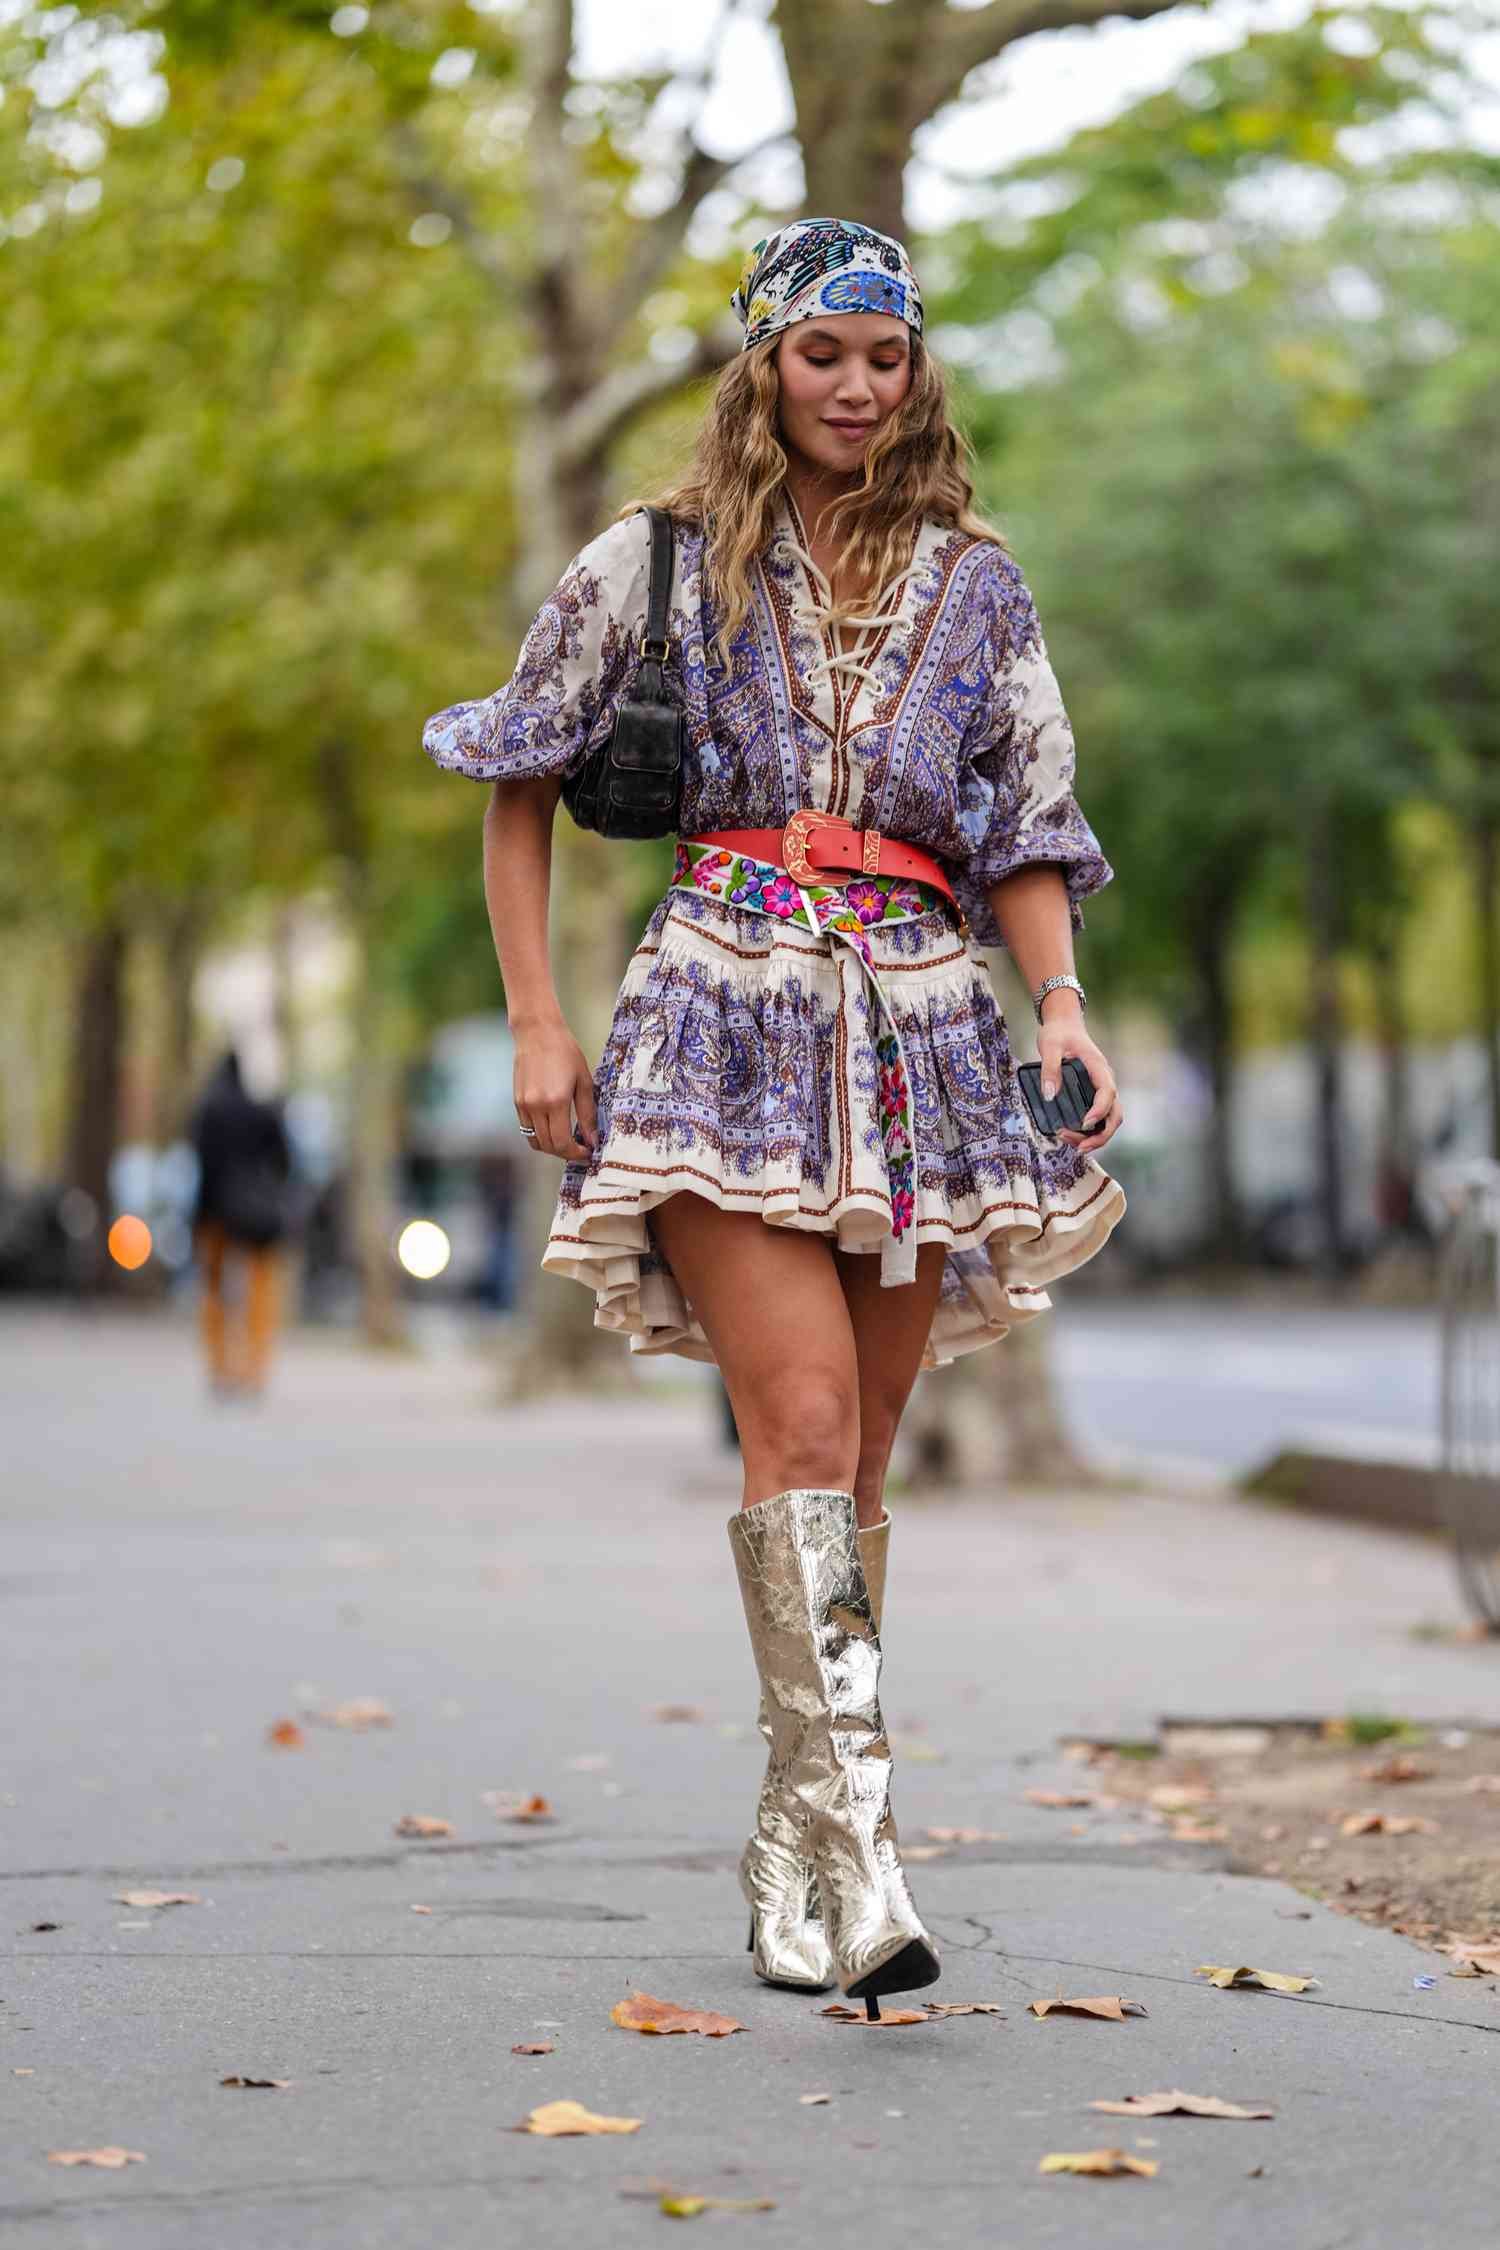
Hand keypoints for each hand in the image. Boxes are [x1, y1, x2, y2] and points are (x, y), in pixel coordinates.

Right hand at [513, 1023, 597, 1158]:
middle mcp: (536, 1107)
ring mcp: (523, 1105)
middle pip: (548, 1146)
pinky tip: (554, 1127)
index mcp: (556, 1102)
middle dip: (566, 1153)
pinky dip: (540, 1135)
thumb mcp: (584, 1082)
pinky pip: (527, 1129)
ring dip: (552, 1147)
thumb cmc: (565, 1052)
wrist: (537, 1032)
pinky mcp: (516, 1101)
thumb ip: (588, 1114)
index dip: (576, 1154)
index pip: (562, 1143)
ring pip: (535, 1141)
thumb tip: (592, 1140)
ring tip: (567, 1140)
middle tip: (581, 1149)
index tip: (588, 1152)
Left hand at [1037, 1008, 1122, 1154]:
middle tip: (1079, 1147)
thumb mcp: (1050, 1045)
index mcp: (1099, 1068)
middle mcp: (1105, 1082)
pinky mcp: (1093, 1095)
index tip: (1084, 1124)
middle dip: (1100, 1135)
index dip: (1099, 1111)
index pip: (1107, 1093)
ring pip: (1109, 1121)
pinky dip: (1090, 1132)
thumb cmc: (1059, 1033)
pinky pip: (1099, 1119)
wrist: (1064, 1024)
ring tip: (1070, 1142)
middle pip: (1115, 1115)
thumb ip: (1050, 1069)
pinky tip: (1071, 1135)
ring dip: (1095, 1137)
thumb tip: (1050, 1095)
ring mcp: (1101, 1090)